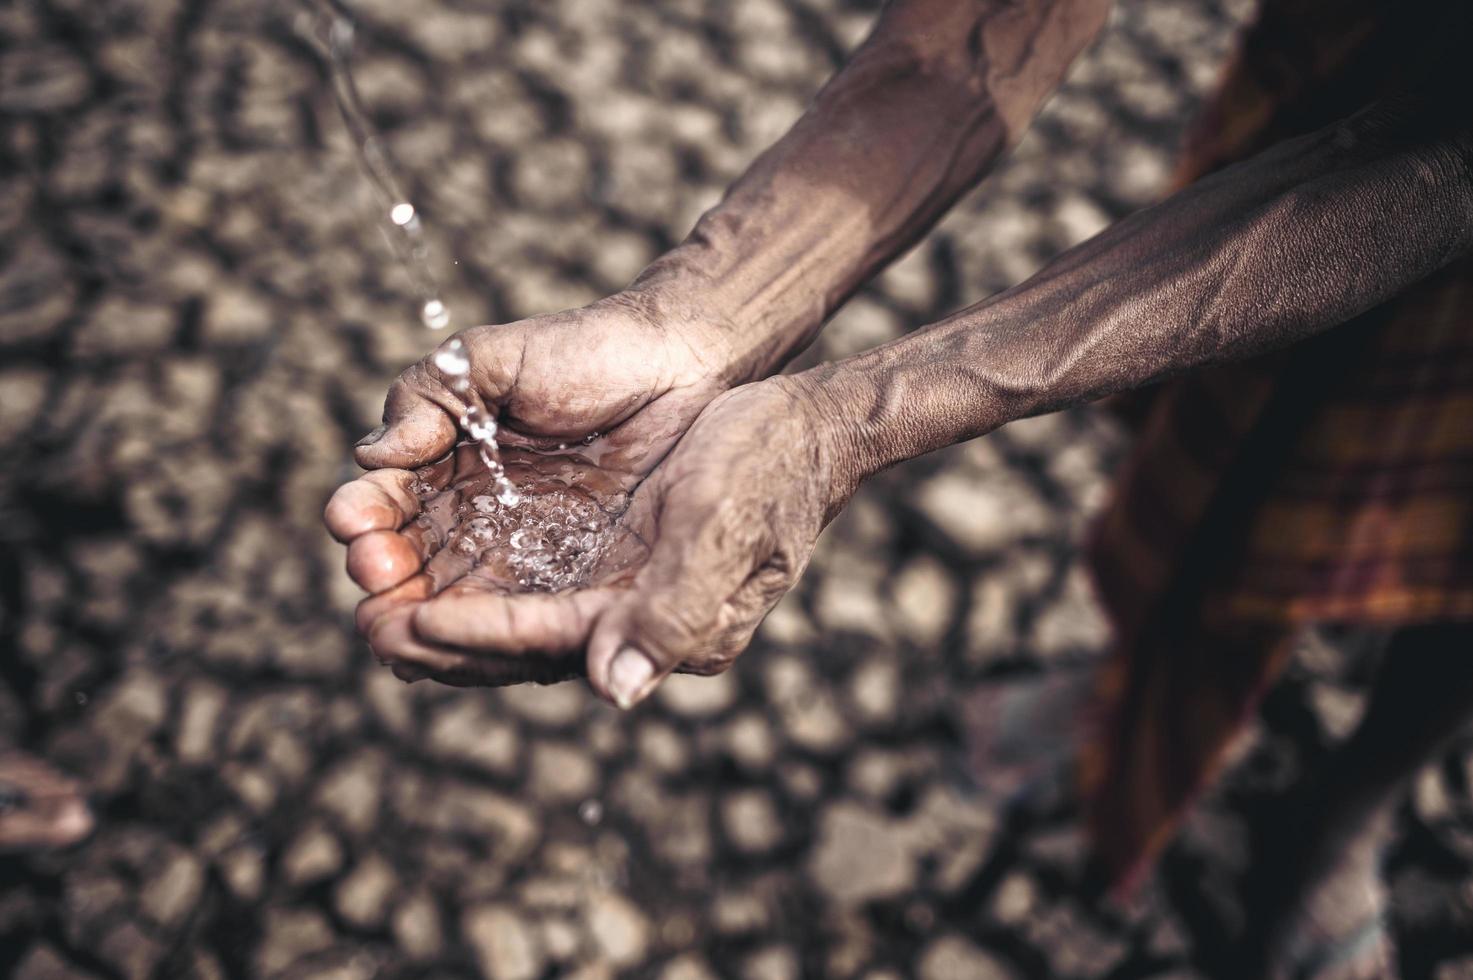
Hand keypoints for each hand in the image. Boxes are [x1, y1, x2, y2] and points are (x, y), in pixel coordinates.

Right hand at [327, 289, 738, 656]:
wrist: (679, 367)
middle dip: (382, 584)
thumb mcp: (490, 363)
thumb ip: (426, 399)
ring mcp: (524, 563)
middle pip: (411, 574)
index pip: (387, 509)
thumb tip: (370, 455)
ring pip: (457, 613)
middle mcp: (474, 527)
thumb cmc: (584, 354)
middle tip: (374, 579)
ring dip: (420, 627)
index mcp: (445, 472)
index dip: (364, 519)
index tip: (353, 521)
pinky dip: (487, 647)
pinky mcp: (575, 590)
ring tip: (396, 633)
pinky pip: (526, 629)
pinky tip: (461, 649)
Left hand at [362, 376, 853, 704]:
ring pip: (514, 615)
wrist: (801, 426)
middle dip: (440, 640)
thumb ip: (671, 614)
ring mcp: (618, 586)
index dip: (476, 637)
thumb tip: (613, 693)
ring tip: (378, 598)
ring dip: (445, 611)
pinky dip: (474, 579)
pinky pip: (528, 581)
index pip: (548, 642)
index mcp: (659, 622)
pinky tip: (433, 566)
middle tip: (366, 627)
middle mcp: (631, 618)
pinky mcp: (611, 554)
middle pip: (518, 646)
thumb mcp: (722, 529)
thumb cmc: (767, 469)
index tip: (406, 626)